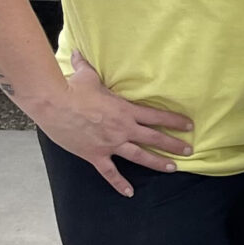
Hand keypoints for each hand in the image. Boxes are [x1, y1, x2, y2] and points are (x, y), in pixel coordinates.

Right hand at [36, 52, 193, 196]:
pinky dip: (119, 183)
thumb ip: (87, 65)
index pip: (157, 116)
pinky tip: (129, 192)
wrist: (53, 103)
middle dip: (174, 145)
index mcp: (125, 110)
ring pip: (140, 156)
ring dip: (158, 163)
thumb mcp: (86, 75)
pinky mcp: (95, 154)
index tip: (189, 126)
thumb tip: (78, 52)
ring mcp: (110, 144)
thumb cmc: (72, 88)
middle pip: (154, 138)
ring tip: (172, 168)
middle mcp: (122, 128)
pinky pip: (110, 172)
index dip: (175, 121)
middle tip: (189, 151)